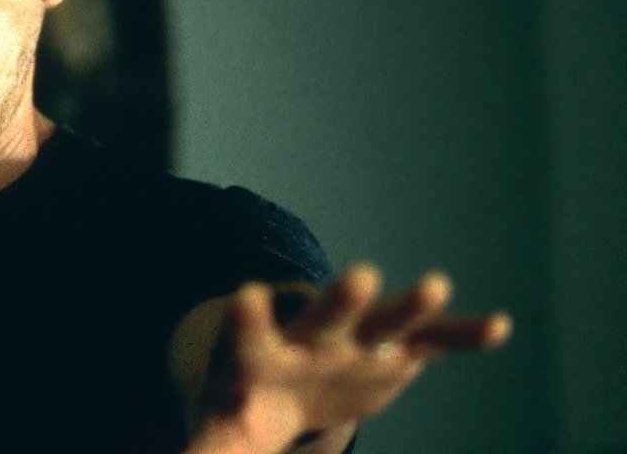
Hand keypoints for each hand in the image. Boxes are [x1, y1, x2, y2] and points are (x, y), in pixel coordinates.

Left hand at [179, 264, 510, 453]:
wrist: (285, 377)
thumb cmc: (250, 399)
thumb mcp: (226, 427)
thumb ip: (215, 448)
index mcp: (261, 353)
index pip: (250, 332)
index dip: (250, 317)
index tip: (246, 294)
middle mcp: (311, 336)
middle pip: (324, 314)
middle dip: (342, 299)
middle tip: (359, 277)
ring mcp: (356, 338)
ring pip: (384, 316)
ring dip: (409, 304)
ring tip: (435, 285)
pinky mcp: (394, 349)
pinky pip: (432, 340)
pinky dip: (461, 333)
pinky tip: (497, 326)